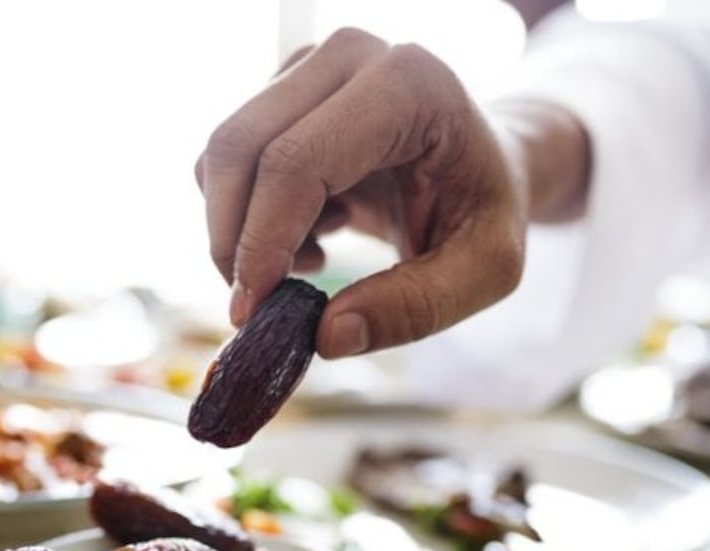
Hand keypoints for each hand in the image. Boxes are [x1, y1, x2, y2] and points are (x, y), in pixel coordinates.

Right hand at [195, 29, 527, 357]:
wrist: (483, 163)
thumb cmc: (486, 209)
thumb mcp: (486, 271)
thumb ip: (415, 307)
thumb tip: (325, 336)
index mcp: (409, 85)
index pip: (297, 162)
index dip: (262, 241)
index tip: (253, 312)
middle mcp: (351, 55)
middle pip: (240, 149)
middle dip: (232, 240)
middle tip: (259, 305)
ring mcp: (310, 64)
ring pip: (222, 156)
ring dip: (241, 229)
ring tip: (311, 259)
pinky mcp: (282, 86)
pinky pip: (227, 160)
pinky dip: (248, 214)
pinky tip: (309, 232)